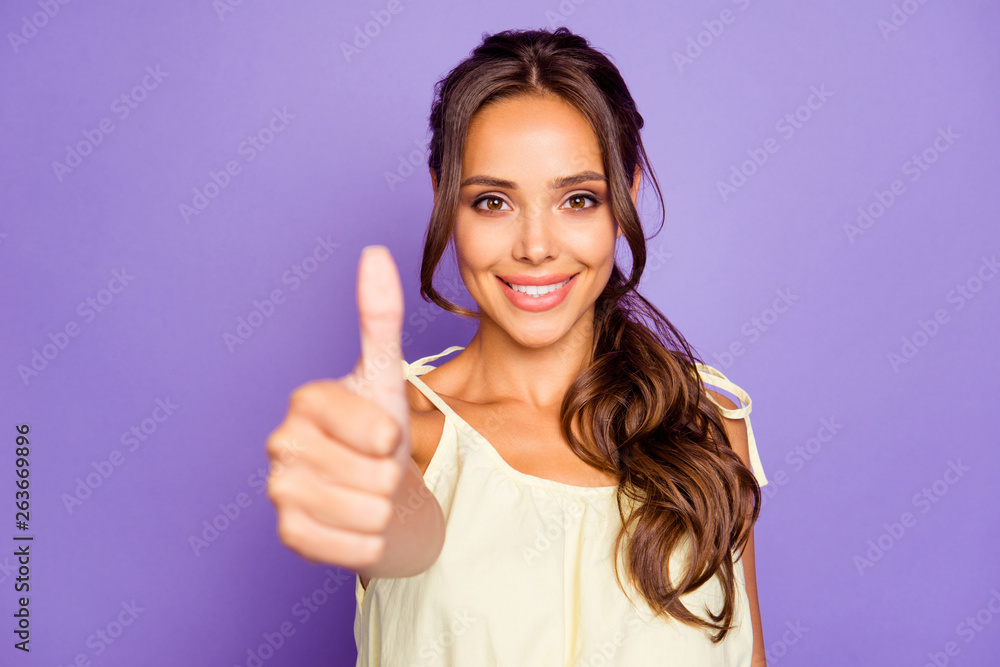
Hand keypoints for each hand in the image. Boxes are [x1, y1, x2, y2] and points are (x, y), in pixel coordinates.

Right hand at [266, 245, 410, 569]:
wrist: (376, 495)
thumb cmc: (381, 434)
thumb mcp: (388, 377)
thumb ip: (379, 316)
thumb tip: (374, 252)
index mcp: (306, 400)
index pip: (377, 431)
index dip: (393, 440)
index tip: (383, 435)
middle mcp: (281, 442)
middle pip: (377, 475)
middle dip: (391, 477)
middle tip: (376, 468)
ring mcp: (279, 490)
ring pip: (369, 512)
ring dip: (384, 509)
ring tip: (370, 493)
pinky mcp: (286, 535)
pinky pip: (351, 547)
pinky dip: (370, 542)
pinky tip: (358, 524)